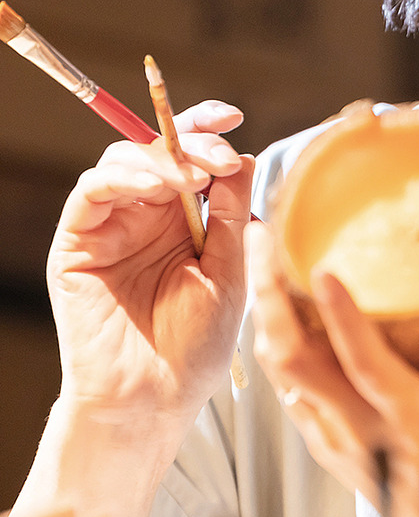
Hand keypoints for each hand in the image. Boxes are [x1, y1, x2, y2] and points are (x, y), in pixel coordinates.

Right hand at [48, 101, 253, 439]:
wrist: (153, 400)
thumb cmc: (194, 348)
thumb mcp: (229, 274)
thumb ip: (232, 216)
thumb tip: (242, 155)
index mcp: (183, 221)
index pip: (191, 158)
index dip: (206, 128)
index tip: (233, 116)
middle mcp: (144, 217)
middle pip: (157, 149)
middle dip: (190, 140)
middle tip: (218, 155)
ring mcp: (109, 227)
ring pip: (122, 161)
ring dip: (160, 158)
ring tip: (192, 178)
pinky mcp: (77, 243)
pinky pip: (92, 192)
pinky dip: (123, 179)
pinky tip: (156, 190)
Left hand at [247, 218, 418, 516]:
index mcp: (415, 425)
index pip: (365, 366)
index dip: (341, 317)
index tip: (321, 269)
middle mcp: (367, 435)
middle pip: (293, 361)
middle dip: (267, 297)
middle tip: (260, 238)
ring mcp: (343, 447)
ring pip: (282, 379)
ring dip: (266, 321)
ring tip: (262, 264)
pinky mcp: (336, 456)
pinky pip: (291, 400)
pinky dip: (279, 356)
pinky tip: (282, 323)